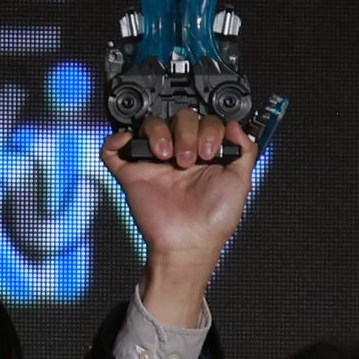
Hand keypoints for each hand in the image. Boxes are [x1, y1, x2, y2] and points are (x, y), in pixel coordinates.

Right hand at [100, 122, 257, 328]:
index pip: (204, 121)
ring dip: (159, 132)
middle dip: (186, 132)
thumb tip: (235, 126)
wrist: (189, 241)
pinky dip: (116, 139)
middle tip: (188, 159)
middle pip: (178, 118)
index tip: (210, 151)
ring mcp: (154, 164)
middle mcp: (179, 155)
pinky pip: (114, 150)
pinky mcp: (131, 174)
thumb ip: (245, 149)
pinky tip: (129, 142)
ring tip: (166, 156)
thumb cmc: (214, 220)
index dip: (208, 129)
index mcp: (204, 155)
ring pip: (149, 125)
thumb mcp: (241, 180)